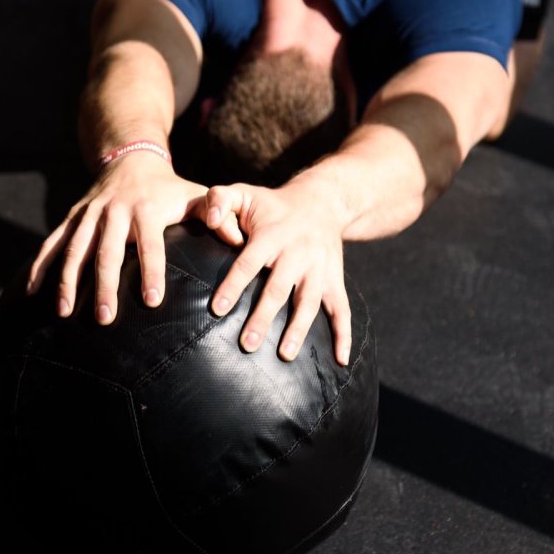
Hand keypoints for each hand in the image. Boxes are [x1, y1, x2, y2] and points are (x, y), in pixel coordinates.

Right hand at [26, 153, 241, 324]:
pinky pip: (52, 243)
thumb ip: (219, 215)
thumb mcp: (196, 195)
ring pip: (74, 249)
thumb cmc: (171, 188)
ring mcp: (89, 215)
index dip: (151, 271)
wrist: (131, 157)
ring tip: (64, 313)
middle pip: (107, 252)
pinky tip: (32, 293)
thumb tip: (239, 239)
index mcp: (146, 209)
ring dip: (67, 281)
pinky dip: (40, 266)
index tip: (152, 301)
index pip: (150, 244)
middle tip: (105, 318)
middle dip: (104, 286)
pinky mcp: (72, 218)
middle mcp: (114, 211)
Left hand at [204, 178, 351, 365]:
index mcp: (272, 235)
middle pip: (279, 289)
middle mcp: (298, 254)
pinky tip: (340, 360)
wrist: (321, 202)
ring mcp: (319, 269)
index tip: (217, 310)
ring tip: (284, 355)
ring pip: (309, 303)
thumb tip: (210, 221)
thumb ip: (219, 200)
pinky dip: (343, 335)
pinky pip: (342, 310)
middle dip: (263, 317)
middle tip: (247, 345)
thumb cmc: (271, 205)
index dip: (233, 285)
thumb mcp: (244, 193)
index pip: (249, 263)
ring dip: (298, 330)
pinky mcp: (335, 280)